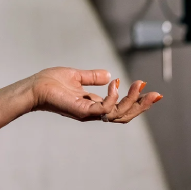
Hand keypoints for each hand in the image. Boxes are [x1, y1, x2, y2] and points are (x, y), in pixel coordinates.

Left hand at [29, 67, 161, 123]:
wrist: (33, 87)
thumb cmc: (50, 83)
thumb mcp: (76, 76)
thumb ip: (92, 77)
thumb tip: (109, 74)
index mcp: (93, 104)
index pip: (120, 107)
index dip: (135, 100)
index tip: (147, 87)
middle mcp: (93, 112)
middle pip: (124, 115)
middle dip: (141, 105)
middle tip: (157, 94)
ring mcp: (88, 114)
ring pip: (117, 114)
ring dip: (132, 100)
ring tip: (140, 85)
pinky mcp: (82, 111)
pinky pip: (103, 109)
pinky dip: (112, 98)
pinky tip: (115, 84)